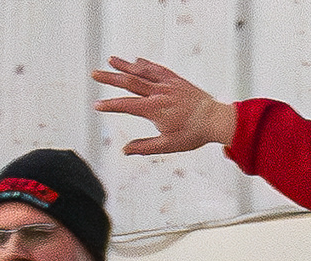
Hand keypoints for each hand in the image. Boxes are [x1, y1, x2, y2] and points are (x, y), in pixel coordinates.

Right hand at [94, 54, 237, 156]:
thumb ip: (144, 147)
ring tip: (111, 59)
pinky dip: (146, 64)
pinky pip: (158, 69)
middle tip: (94, 73)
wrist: (215, 119)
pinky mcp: (176, 80)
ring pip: (142, 72)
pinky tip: (137, 61)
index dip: (110, 105)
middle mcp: (159, 93)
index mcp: (155, 109)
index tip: (96, 105)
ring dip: (125, 65)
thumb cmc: (192, 134)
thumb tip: (125, 150)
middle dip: (110, 78)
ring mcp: (168, 84)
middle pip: (130, 82)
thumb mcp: (167, 146)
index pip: (127, 105)